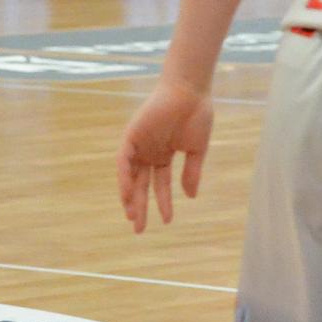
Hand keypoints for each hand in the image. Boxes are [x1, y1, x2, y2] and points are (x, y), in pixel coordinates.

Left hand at [117, 78, 212, 232]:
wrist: (190, 92)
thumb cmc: (196, 116)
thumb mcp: (197, 150)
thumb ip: (192, 173)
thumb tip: (191, 197)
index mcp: (164, 155)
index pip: (160, 185)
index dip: (162, 203)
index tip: (166, 221)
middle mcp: (149, 152)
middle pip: (141, 185)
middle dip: (141, 207)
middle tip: (138, 229)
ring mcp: (139, 145)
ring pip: (131, 176)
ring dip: (130, 197)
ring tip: (132, 217)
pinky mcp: (131, 136)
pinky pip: (124, 160)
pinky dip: (124, 177)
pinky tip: (127, 194)